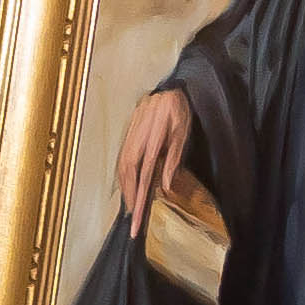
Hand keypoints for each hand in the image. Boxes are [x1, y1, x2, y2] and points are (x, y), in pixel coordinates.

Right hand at [115, 89, 193, 219]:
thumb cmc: (179, 110)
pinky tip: (128, 184)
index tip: (137, 216)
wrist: (168, 88)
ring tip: (131, 204)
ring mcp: (130, 135)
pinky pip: (122, 158)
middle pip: (127, 172)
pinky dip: (123, 174)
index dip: (140, 197)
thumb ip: (173, 158)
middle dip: (129, 195)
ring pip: (121, 165)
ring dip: (124, 186)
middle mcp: (137, 138)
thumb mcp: (183, 133)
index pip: (144, 174)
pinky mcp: (128, 133)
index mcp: (153, 138)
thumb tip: (165, 187)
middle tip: (133, 215)